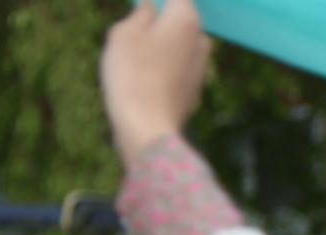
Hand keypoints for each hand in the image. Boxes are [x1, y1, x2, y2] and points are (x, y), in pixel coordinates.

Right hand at [101, 0, 211, 166]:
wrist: (147, 130)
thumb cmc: (132, 75)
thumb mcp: (123, 34)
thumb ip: (140, 14)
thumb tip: (150, 9)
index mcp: (186, 18)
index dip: (157, 0)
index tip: (144, 10)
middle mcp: (201, 40)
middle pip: (179, 21)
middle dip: (160, 23)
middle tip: (133, 35)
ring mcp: (201, 69)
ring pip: (179, 48)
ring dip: (162, 49)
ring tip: (136, 62)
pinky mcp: (194, 93)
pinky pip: (178, 72)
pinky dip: (165, 72)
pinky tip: (145, 84)